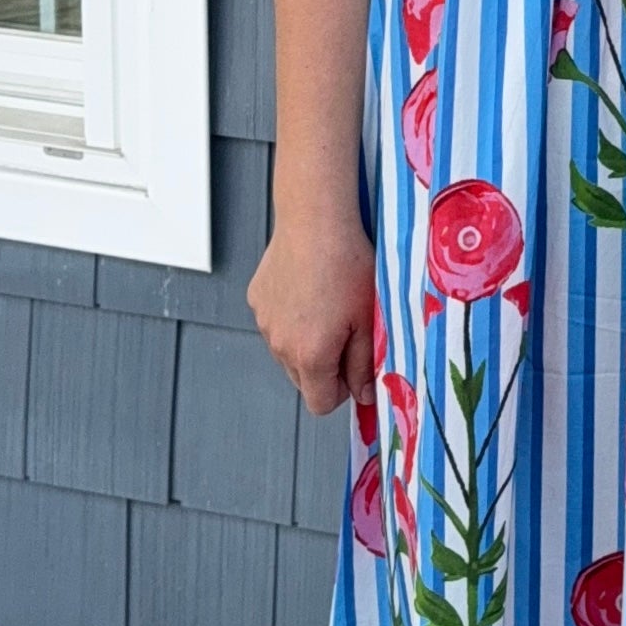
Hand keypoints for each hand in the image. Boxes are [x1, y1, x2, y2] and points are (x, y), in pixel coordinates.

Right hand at [249, 213, 377, 417]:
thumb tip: (364, 394)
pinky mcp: (257, 301)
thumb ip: (365, 365)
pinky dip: (292, 318)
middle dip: (325, 368)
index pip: (320, 404)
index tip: (355, 369)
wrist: (315, 222)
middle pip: (303, 380)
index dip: (342, 392)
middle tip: (346, 333)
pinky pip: (276, 324)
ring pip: (288, 352)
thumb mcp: (368, 320)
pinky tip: (309, 290)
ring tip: (328, 307)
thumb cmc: (347, 265)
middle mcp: (280, 345)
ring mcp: (265, 323)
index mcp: (310, 355)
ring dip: (306, 343)